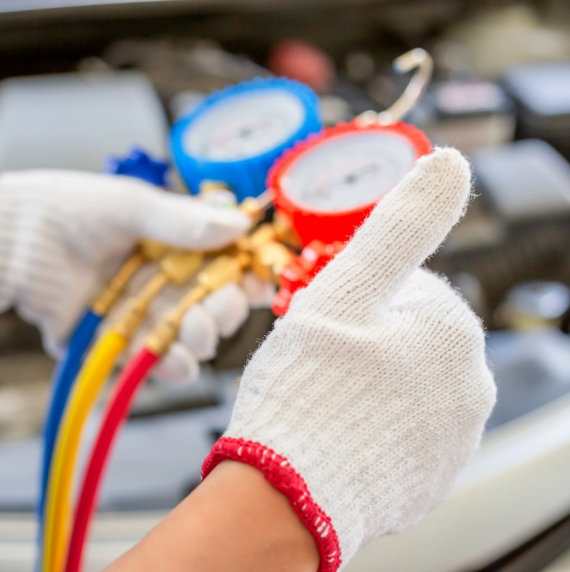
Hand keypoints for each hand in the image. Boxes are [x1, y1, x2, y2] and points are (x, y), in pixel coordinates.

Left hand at [0, 170, 250, 356]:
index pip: (230, 264)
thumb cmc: (70, 210)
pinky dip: (173, 367)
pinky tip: (178, 361)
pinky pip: (157, 362)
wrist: (13, 240)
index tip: (260, 280)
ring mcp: (148, 313)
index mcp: (180, 246)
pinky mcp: (122, 342)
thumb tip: (238, 225)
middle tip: (221, 307)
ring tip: (196, 333)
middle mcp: (169, 281)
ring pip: (193, 338)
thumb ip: (185, 220)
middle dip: (226, 311)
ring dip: (203, 340)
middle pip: (218, 306)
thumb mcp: (131, 206)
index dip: (250, 274)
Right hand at [202, 148, 496, 569]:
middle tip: (322, 361)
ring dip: (369, 380)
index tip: (328, 319)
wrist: (287, 495)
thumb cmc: (307, 390)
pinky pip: (403, 428)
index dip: (358, 297)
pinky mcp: (433, 477)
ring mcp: (454, 438)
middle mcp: (470, 386)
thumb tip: (450, 164)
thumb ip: (403, 223)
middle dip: (366, 339)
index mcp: (454, 332)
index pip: (408, 289)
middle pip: (407, 337)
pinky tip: (342, 430)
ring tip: (327, 399)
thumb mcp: (347, 288)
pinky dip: (376, 422)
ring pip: (404, 382)